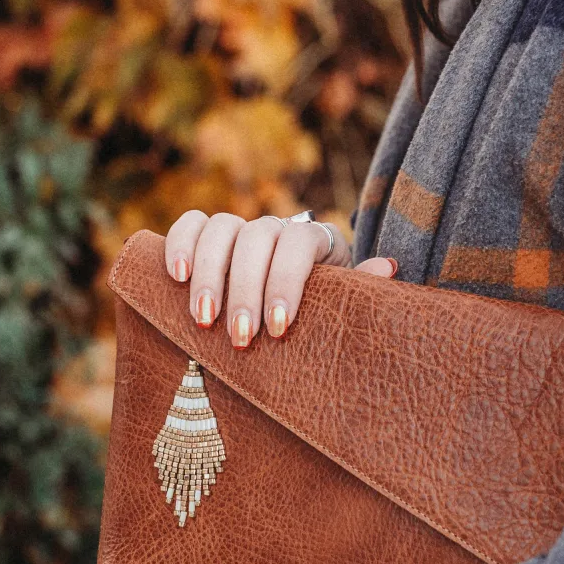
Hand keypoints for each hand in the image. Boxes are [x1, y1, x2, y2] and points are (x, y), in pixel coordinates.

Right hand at [163, 210, 397, 348]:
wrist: (300, 299)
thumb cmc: (324, 308)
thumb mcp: (345, 301)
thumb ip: (360, 287)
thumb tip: (387, 268)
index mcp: (313, 238)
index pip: (298, 243)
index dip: (285, 281)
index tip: (278, 328)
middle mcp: (276, 226)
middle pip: (256, 238)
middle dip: (245, 290)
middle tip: (240, 338)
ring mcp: (241, 228)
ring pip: (221, 229)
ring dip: (209, 274)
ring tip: (204, 321)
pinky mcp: (208, 237)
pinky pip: (191, 224)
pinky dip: (180, 244)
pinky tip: (176, 278)